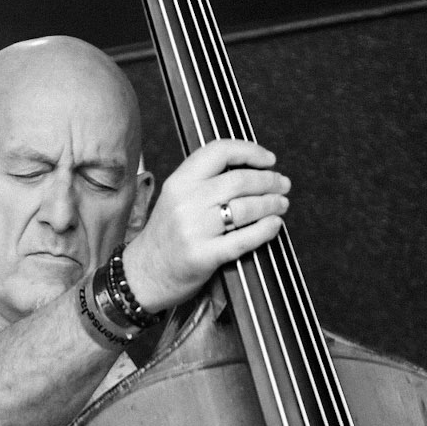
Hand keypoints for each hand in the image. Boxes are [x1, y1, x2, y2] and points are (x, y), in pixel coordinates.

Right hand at [119, 139, 288, 314]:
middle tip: (283, 184)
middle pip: (239, 180)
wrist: (144, 274)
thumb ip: (205, 182)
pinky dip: (265, 230)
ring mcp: (194, 229)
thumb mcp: (176, 198)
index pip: (219, 151)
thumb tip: (252, 169)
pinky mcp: (203, 256)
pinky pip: (244, 239)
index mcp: (180, 181)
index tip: (269, 160)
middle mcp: (186, 201)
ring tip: (281, 204)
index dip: (250, 151)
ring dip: (271, 204)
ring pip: (245, 207)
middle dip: (269, 180)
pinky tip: (274, 225)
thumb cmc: (166, 236)